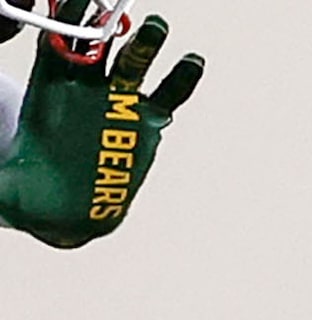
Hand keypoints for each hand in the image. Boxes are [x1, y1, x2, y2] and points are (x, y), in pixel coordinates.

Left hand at [0, 6, 202, 246]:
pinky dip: (181, 78)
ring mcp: (117, 101)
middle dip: (105, 25)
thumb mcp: (3, 181)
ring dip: (145, 44)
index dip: (61, 24)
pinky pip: (167, 95)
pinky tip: (192, 62)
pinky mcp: (147, 121)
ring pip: (133, 63)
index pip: (54, 44)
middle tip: (115, 8)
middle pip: (96, 46)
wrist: (68, 208)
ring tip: (156, 27)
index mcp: (47, 88)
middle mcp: (84, 86)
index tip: (71, 2)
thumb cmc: (31, 189)